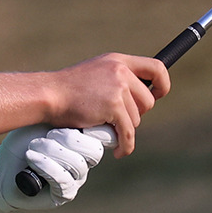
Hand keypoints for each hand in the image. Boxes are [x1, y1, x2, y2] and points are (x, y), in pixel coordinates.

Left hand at [0, 125, 114, 212]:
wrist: (2, 165)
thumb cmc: (23, 140)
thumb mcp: (45, 121)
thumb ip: (69, 116)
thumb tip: (92, 111)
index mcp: (85, 139)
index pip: (107, 135)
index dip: (94, 128)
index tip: (75, 121)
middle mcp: (85, 159)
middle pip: (94, 150)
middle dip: (70, 139)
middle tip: (49, 134)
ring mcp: (76, 177)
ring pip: (78, 164)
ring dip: (52, 152)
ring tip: (33, 146)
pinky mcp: (64, 193)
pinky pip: (63, 179)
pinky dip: (46, 166)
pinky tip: (31, 158)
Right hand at [46, 53, 166, 158]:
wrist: (48, 95)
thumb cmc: (67, 89)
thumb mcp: (96, 72)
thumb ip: (116, 78)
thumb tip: (137, 100)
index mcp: (118, 61)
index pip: (156, 67)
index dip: (162, 84)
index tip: (158, 95)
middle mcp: (121, 72)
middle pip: (148, 101)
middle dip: (136, 114)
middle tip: (117, 119)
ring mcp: (118, 88)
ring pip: (137, 119)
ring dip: (123, 128)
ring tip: (105, 128)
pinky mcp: (113, 106)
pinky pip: (128, 133)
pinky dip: (125, 145)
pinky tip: (119, 151)